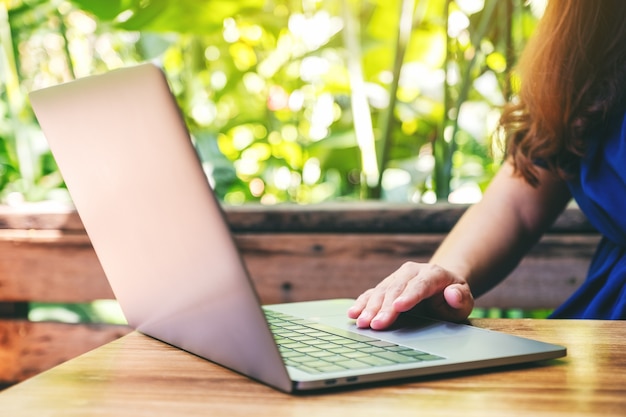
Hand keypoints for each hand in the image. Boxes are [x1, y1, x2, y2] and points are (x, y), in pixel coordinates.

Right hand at [347, 262, 473, 329]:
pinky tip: (353, 313)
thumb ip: (461, 298)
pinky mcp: (386, 285)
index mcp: (434, 273)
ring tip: (362, 322)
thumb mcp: (464, 301)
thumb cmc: (453, 298)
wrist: (441, 286)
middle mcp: (412, 271)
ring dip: (370, 307)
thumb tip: (452, 294)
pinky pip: (372, 292)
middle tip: (376, 324)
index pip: (420, 285)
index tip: (398, 307)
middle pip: (397, 288)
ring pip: (382, 290)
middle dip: (385, 307)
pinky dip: (362, 303)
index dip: (409, 296)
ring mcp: (397, 277)